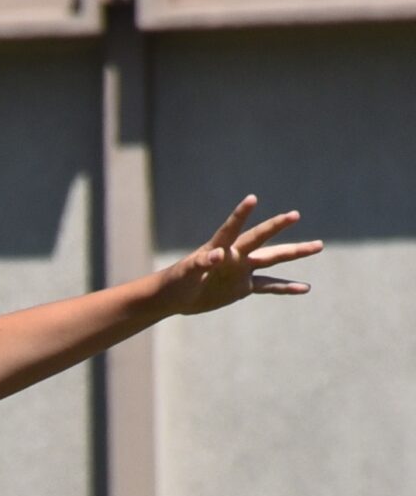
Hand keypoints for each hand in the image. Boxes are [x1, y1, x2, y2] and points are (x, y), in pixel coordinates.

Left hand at [154, 196, 320, 315]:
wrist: (175, 297)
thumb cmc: (176, 281)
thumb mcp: (186, 273)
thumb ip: (200, 263)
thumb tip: (216, 255)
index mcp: (219, 248)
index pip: (231, 228)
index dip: (240, 214)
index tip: (252, 199)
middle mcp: (235, 255)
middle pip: (260, 239)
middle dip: (276, 227)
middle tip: (295, 215)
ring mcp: (242, 270)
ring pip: (273, 259)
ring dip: (295, 253)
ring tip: (319, 246)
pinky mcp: (244, 286)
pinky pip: (269, 285)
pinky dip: (286, 288)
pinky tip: (305, 288)